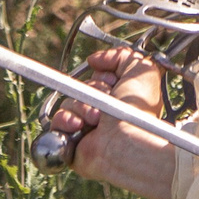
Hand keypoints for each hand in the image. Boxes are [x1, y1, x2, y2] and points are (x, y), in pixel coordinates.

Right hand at [50, 47, 176, 198]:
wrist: (124, 143)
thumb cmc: (137, 112)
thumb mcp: (142, 71)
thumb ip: (122, 55)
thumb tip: (94, 60)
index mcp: (119, 100)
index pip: (98, 78)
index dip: (104, 77)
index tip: (114, 83)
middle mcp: (103, 113)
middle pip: (82, 88)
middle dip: (93, 90)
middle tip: (107, 103)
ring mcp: (86, 128)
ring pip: (69, 102)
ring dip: (82, 107)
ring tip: (97, 119)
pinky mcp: (70, 141)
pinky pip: (57, 122)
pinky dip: (66, 120)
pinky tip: (79, 126)